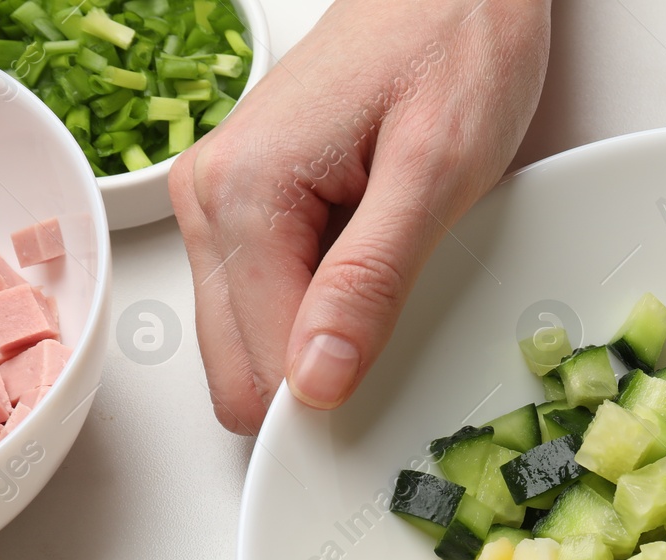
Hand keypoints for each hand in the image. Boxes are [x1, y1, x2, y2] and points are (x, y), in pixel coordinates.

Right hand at [171, 0, 550, 432]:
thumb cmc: (454, 50)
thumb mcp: (434, 173)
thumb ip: (370, 281)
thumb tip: (316, 382)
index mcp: (242, 198)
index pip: (259, 373)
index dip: (329, 404)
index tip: (394, 398)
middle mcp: (211, 203)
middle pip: (241, 372)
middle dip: (319, 383)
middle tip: (404, 339)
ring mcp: (223, 205)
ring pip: (254, 345)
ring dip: (324, 346)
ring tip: (396, 287)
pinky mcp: (252, 207)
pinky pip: (272, 303)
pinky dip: (324, 313)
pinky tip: (376, 271)